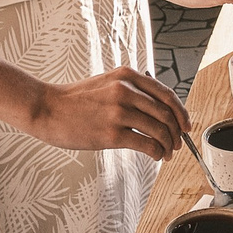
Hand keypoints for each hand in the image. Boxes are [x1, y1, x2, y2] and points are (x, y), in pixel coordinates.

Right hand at [16, 66, 189, 157]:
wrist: (47, 109)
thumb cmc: (74, 100)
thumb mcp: (106, 82)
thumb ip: (130, 90)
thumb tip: (157, 109)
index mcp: (127, 76)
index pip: (166, 94)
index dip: (181, 112)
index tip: (185, 124)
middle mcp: (125, 90)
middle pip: (167, 112)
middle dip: (177, 131)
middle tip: (177, 143)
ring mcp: (119, 112)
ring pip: (159, 129)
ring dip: (168, 144)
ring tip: (167, 153)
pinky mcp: (111, 134)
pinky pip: (146, 144)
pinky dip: (156, 152)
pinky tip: (155, 156)